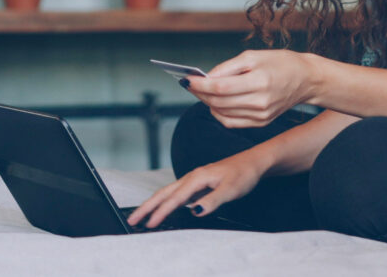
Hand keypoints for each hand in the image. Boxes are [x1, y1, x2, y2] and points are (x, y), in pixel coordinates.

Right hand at [126, 149, 267, 227]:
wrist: (254, 162)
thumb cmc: (243, 173)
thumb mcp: (230, 190)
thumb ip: (212, 201)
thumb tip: (195, 211)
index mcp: (197, 177)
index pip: (174, 198)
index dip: (160, 212)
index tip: (149, 224)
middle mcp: (192, 177)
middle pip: (164, 193)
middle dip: (147, 206)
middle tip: (132, 219)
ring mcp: (194, 179)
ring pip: (168, 192)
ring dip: (154, 203)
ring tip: (142, 216)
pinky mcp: (198, 183)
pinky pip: (177, 193)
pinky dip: (166, 201)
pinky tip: (164, 208)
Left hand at [185, 49, 315, 127]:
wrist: (306, 79)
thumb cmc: (280, 63)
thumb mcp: (254, 56)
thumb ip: (228, 68)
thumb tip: (206, 77)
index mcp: (259, 82)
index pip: (221, 88)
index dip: (200, 84)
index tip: (187, 79)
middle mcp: (260, 102)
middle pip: (219, 101)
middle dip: (200, 93)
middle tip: (190, 84)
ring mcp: (261, 116)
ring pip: (222, 113)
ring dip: (207, 102)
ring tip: (201, 91)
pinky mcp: (261, 123)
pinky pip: (231, 122)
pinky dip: (219, 113)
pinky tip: (215, 102)